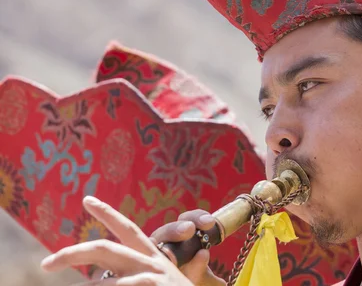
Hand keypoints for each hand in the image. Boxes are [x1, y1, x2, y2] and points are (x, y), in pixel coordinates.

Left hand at [40, 196, 224, 285]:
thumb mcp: (179, 283)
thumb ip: (179, 270)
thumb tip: (199, 254)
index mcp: (153, 259)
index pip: (128, 229)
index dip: (108, 213)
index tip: (87, 200)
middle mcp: (150, 263)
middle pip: (104, 248)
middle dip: (71, 253)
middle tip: (46, 263)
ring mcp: (152, 276)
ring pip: (107, 277)